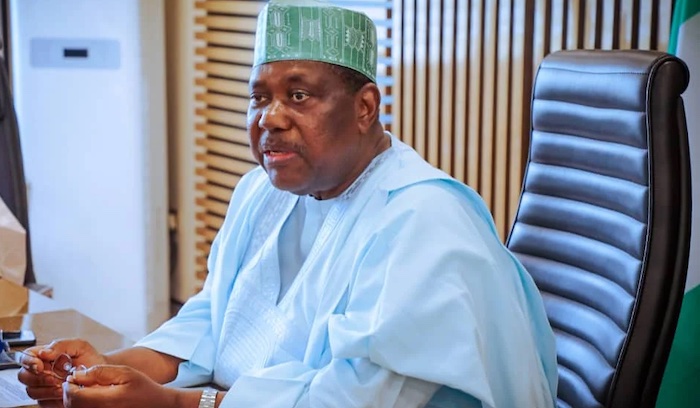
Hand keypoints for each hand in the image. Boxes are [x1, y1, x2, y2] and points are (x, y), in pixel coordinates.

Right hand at [17, 338, 106, 402]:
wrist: (99, 374)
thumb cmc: (89, 358)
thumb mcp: (78, 346)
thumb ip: (61, 345)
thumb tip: (44, 352)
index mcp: (43, 356)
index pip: (25, 357)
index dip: (28, 362)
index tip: (38, 365)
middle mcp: (40, 371)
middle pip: (24, 376)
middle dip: (38, 378)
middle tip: (54, 378)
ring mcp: (43, 386)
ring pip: (31, 391)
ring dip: (46, 389)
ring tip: (62, 385)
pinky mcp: (48, 399)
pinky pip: (42, 402)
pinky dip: (51, 398)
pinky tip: (63, 393)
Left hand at [62, 365, 178, 407]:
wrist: (156, 405)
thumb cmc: (142, 388)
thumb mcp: (125, 373)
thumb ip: (101, 372)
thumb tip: (78, 374)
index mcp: (107, 401)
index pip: (75, 396)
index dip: (70, 385)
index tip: (74, 377)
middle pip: (72, 405)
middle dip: (70, 392)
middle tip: (77, 382)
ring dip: (74, 400)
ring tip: (84, 390)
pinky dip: (81, 405)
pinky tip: (90, 399)